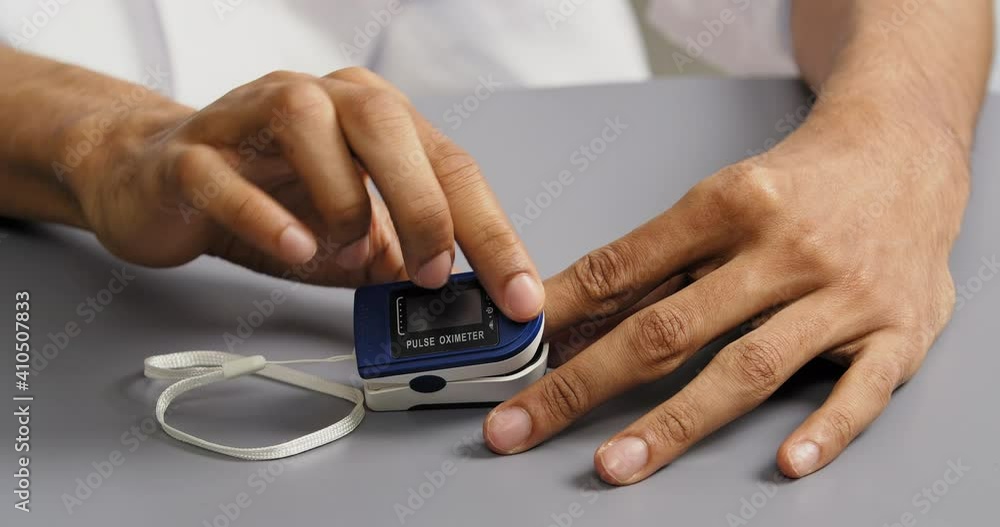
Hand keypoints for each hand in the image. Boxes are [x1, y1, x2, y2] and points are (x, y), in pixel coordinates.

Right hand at [68, 67, 542, 319]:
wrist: (155, 178)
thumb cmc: (262, 195)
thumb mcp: (348, 235)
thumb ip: (394, 259)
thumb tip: (450, 301)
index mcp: (369, 117)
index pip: (447, 163)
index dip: (490, 231)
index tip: (516, 293)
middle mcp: (318, 101)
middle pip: (386, 123)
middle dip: (425, 205)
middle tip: (433, 272)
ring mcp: (248, 118)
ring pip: (308, 125)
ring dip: (343, 200)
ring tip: (346, 251)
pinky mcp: (191, 154)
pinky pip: (228, 175)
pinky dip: (268, 217)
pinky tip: (299, 249)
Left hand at [483, 98, 969, 482]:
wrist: (904, 154)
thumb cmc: (799, 184)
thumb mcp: (722, 198)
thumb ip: (654, 260)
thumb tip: (569, 313)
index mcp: (731, 204)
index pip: (625, 267)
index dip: (561, 314)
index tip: (514, 352)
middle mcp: (783, 249)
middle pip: (668, 327)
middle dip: (584, 384)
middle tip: (521, 425)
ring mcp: (841, 295)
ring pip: (748, 367)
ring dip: (674, 422)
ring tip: (615, 463)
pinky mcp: (895, 333)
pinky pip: (861, 390)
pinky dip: (824, 429)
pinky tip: (786, 460)